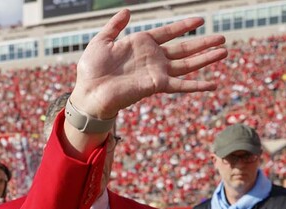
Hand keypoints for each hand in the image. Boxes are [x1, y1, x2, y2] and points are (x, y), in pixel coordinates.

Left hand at [69, 10, 225, 120]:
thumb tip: (127, 11)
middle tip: (222, 37)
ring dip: (206, 58)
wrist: (88, 92)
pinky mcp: (155, 85)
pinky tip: (213, 85)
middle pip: (184, 49)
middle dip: (203, 43)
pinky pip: (181, 85)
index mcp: (141, 45)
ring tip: (225, 51)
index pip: (168, 32)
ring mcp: (156, 72)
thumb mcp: (101, 41)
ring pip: (187, 64)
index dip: (183, 26)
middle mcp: (152, 58)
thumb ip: (114, 26)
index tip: (200, 20)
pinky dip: (197, 85)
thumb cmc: (91, 70)